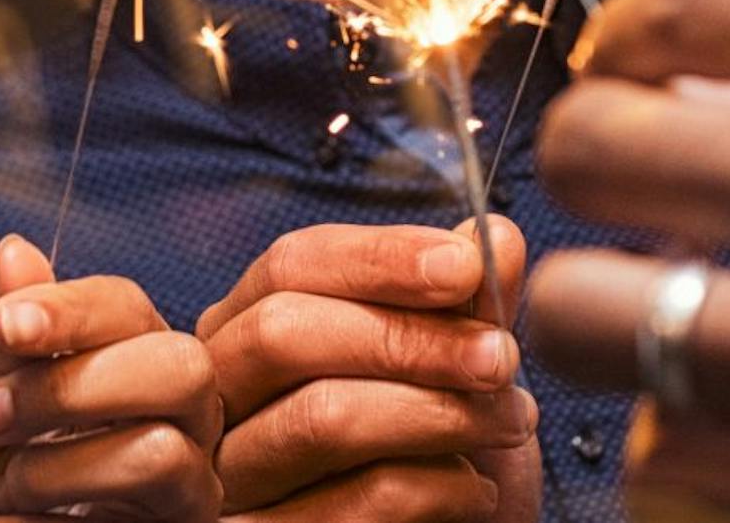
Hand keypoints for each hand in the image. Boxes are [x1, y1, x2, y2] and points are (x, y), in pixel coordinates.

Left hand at [0, 236, 221, 522]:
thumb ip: (0, 338)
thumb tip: (14, 250)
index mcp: (131, 360)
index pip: (130, 309)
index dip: (71, 311)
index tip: (7, 325)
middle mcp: (177, 419)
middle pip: (183, 369)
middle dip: (75, 387)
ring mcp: (183, 489)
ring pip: (159, 452)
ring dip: (57, 467)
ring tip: (4, 485)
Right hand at [193, 220, 538, 522]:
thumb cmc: (434, 455)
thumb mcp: (455, 369)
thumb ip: (467, 304)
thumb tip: (495, 234)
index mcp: (248, 331)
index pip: (290, 266)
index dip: (379, 258)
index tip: (466, 266)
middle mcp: (219, 400)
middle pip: (284, 333)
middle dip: (406, 337)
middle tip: (500, 357)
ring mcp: (231, 478)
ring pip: (320, 418)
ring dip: (439, 412)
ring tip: (510, 420)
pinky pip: (355, 502)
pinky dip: (439, 487)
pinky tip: (477, 488)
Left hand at [520, 0, 729, 522]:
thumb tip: (712, 67)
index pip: (678, 8)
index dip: (623, 44)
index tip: (628, 72)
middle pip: (598, 153)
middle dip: (592, 169)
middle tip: (631, 198)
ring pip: (597, 320)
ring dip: (611, 317)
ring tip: (661, 316)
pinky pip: (673, 468)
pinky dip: (676, 448)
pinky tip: (724, 423)